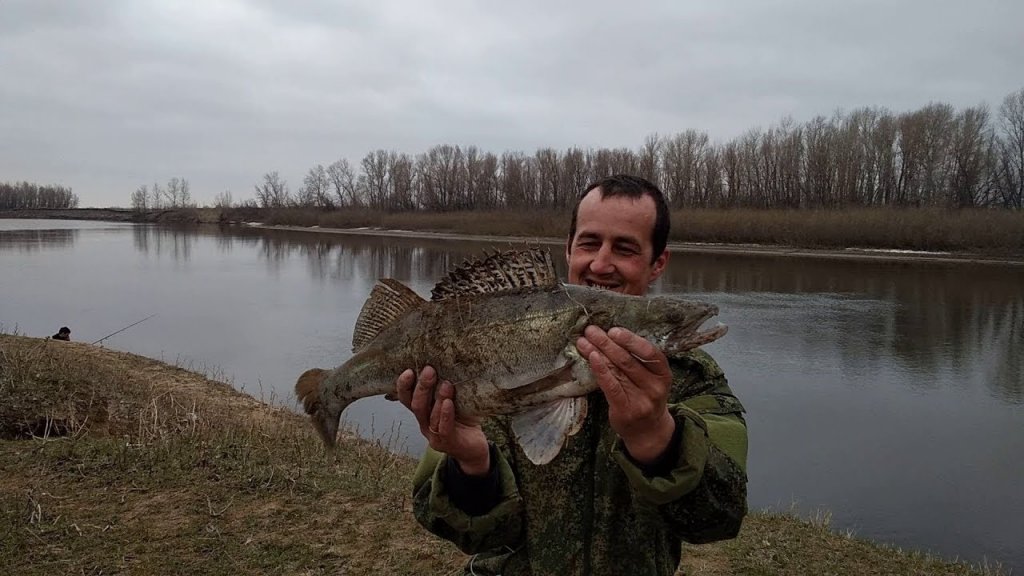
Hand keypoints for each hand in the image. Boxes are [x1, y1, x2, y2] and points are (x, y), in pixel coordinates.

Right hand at [396, 366, 490, 475]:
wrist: (475, 448)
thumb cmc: (463, 420)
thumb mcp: (454, 401)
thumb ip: (446, 387)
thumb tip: (450, 361)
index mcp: (422, 412)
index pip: (406, 398)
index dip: (404, 386)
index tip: (409, 370)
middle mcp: (424, 423)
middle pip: (416, 405)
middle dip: (422, 387)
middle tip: (429, 370)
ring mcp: (433, 435)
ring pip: (429, 415)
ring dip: (437, 398)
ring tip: (446, 384)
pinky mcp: (447, 442)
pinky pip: (443, 428)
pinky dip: (445, 414)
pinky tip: (449, 403)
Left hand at [576, 326, 676, 464]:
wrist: (648, 431)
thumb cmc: (645, 397)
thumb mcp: (649, 378)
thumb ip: (635, 360)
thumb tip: (609, 335)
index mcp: (663, 374)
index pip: (650, 353)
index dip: (631, 340)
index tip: (614, 330)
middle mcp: (655, 386)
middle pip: (628, 360)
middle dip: (607, 342)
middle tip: (591, 330)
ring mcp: (641, 399)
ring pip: (617, 371)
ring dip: (598, 352)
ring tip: (583, 341)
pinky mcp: (625, 409)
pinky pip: (611, 386)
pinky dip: (600, 370)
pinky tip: (591, 357)